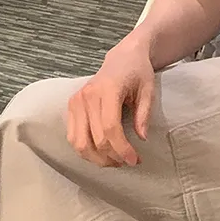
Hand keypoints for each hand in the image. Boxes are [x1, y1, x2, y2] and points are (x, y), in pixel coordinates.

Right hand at [66, 41, 155, 167]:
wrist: (123, 57)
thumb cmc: (138, 72)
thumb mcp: (148, 90)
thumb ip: (144, 114)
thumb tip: (141, 139)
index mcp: (108, 89)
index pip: (110, 128)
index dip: (122, 148)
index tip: (135, 160)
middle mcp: (87, 96)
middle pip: (95, 138)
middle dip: (112, 157)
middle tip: (128, 162)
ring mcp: (76, 101)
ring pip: (79, 142)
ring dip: (96, 159)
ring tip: (115, 161)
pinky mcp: (71, 106)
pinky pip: (73, 136)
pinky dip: (85, 150)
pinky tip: (101, 153)